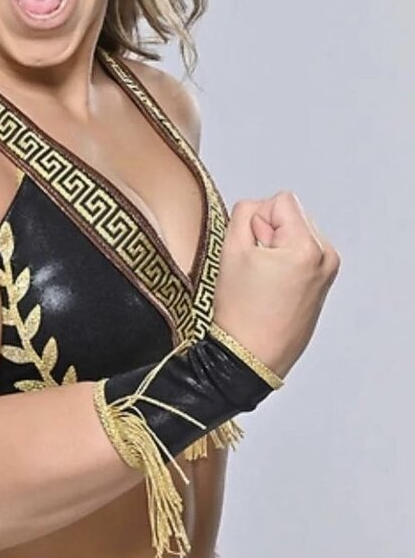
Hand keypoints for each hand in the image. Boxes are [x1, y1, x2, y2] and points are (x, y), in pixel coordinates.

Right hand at [211, 191, 340, 378]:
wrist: (250, 357)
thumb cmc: (241, 313)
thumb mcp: (230, 250)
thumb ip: (245, 213)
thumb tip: (259, 210)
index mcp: (308, 247)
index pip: (280, 201)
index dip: (257, 220)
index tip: (250, 251)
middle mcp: (326, 257)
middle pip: (292, 214)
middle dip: (269, 233)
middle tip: (255, 268)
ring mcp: (328, 271)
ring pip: (296, 232)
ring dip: (277, 247)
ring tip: (263, 280)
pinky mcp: (323, 283)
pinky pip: (302, 252)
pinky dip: (285, 261)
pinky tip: (272, 286)